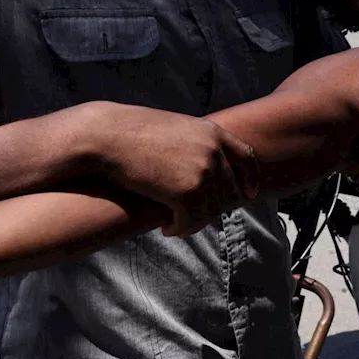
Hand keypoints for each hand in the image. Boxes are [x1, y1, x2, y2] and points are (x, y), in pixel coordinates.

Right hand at [85, 102, 260, 237]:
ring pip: (211, 210)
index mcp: (214, 133)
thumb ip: (197, 145)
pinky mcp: (186, 193)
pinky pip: (193, 221)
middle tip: (192, 215)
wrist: (107, 135)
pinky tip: (167, 229)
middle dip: (213, 206)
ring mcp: (202, 172)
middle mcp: (214, 152)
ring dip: (194, 221)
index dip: (250, 179)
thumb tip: (207, 168)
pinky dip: (181, 229)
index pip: (247, 158)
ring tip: (176, 223)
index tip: (249, 194)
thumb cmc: (133, 131)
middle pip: (228, 191)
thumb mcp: (176, 129)